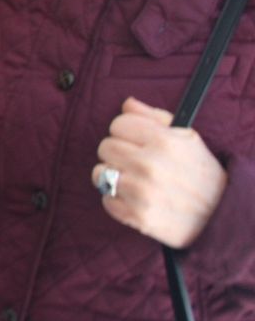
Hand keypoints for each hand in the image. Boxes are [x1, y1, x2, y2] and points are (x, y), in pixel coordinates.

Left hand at [92, 97, 228, 248]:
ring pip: (100, 173)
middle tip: (135, 161)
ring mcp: (142, 192)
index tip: (135, 141)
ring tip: (132, 180)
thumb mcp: (187, 138)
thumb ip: (155, 117)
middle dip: (118, 153)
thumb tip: (127, 104)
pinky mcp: (137, 216)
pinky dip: (117, 200)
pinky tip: (135, 199)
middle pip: (105, 147)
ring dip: (113, 176)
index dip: (126, 132)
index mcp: (163, 142)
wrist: (220, 216)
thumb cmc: (200, 173)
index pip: (118, 124)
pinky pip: (106, 200)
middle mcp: (150, 165)